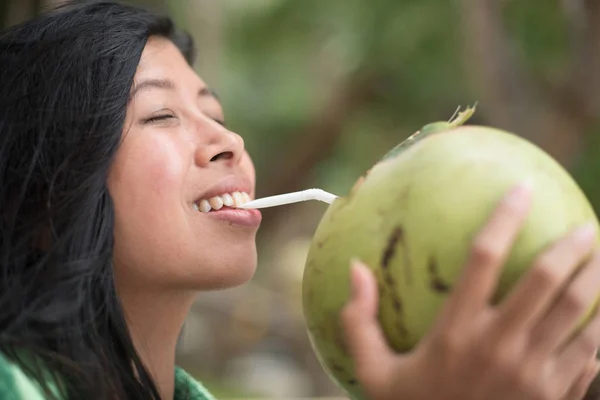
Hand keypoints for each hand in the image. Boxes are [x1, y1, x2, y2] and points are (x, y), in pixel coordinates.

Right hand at [341, 183, 599, 399]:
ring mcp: (535, 374)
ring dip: (597, 278)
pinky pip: (591, 352)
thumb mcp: (374, 373)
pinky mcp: (558, 397)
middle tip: (584, 225)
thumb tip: (354, 269)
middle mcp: (500, 347)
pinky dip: (599, 326)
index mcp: (455, 333)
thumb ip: (359, 321)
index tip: (522, 189)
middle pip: (546, 282)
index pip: (483, 259)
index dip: (504, 218)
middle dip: (572, 246)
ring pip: (579, 313)